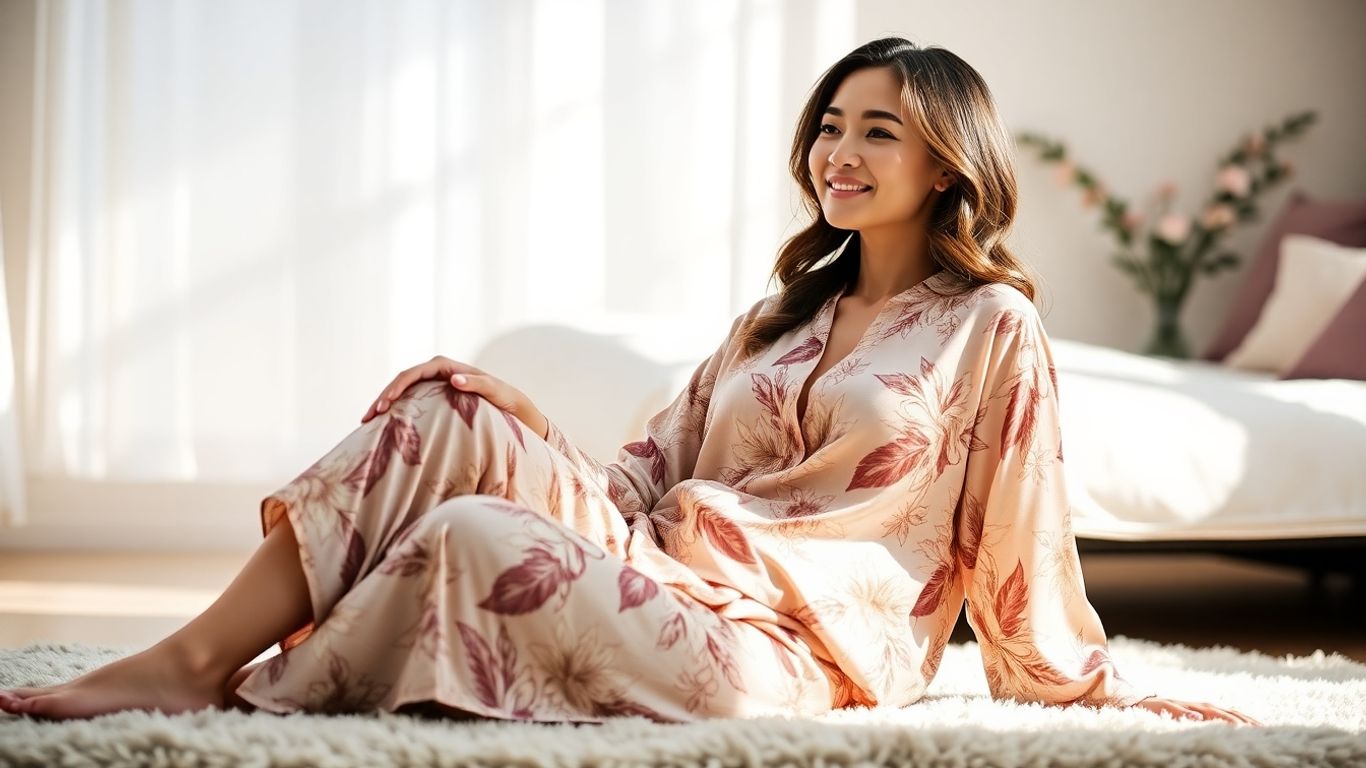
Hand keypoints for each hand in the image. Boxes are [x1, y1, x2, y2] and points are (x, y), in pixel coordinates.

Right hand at [360, 356, 547, 438]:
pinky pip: (411, 402)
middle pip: (405, 380)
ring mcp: (437, 387)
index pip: (419, 371)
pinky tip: (382, 425)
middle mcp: (442, 374)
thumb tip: (453, 379)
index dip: (401, 384)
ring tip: (367, 421)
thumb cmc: (510, 401)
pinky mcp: (436, 401)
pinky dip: (396, 412)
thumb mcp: (499, 393)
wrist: (518, 412)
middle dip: (385, 395)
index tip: (388, 401)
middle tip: (370, 415)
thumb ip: (479, 385)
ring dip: (385, 403)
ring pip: (404, 391)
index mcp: (452, 368)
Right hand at [1133, 696, 1261, 726]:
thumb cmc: (1161, 716)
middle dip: (1241, 719)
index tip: (1266, 730)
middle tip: (1261, 730)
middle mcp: (1193, 705)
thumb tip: (1227, 732)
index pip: (1229, 714)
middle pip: (1222, 711)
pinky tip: (1195, 718)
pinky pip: (1175, 710)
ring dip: (1221, 716)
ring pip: (1204, 709)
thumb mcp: (1185, 722)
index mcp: (1201, 710)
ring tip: (1238, 726)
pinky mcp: (1162, 706)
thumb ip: (1202, 724)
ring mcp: (1179, 704)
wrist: (1129, 703)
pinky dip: (1185, 713)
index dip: (1247, 720)